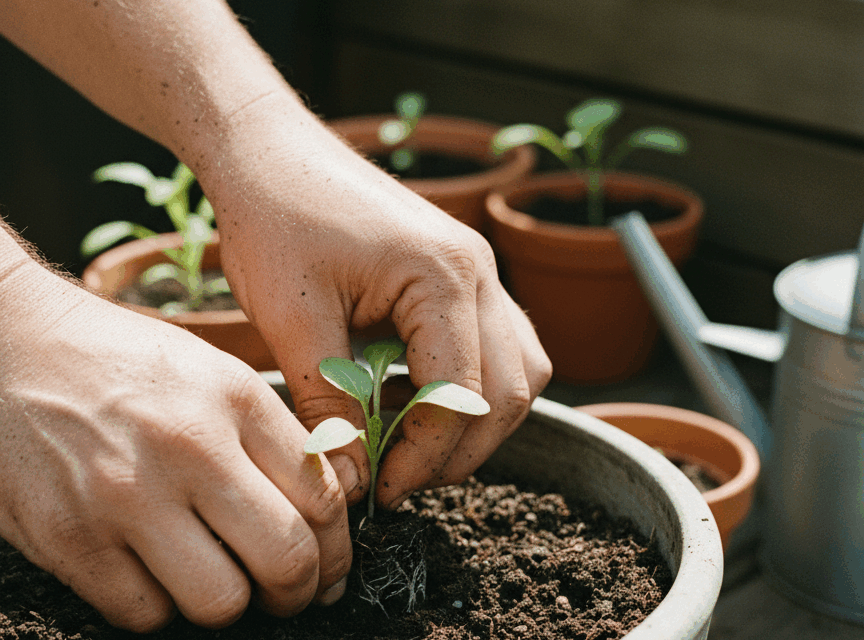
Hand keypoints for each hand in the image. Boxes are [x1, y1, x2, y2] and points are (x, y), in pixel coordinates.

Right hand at [0, 263, 351, 630]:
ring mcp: (126, 496)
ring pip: (220, 601)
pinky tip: (156, 570)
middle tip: (295, 592)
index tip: (331, 565)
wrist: (17, 345)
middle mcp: (189, 446)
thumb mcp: (214, 373)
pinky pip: (144, 613)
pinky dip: (159, 604)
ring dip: (230, 600)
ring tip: (220, 576)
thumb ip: (272, 436)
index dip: (339, 548)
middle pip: (286, 559)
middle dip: (302, 590)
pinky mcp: (69, 538)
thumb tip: (324, 509)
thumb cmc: (126, 361)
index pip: (323, 496)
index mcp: (236, 399)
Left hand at [199, 93, 552, 510]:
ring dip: (477, 421)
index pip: (461, 395)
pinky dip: (472, 386)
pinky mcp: (462, 274)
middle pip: (509, 390)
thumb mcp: (293, 319)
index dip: (424, 456)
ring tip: (414, 449)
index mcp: (443, 276)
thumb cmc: (276, 217)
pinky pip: (499, 344)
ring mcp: (478, 269)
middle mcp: (479, 271)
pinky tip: (418, 402)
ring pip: (518, 371)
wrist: (270, 151)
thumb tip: (348, 481)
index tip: (379, 490)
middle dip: (459, 450)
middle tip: (399, 482)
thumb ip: (329, 404)